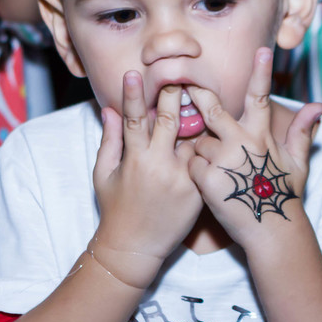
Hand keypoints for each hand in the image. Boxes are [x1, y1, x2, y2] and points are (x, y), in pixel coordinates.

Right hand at [92, 71, 202, 286]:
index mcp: (134, 159)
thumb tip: (109, 109)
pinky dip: (209, 146)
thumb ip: (110, 140)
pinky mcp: (198, 191)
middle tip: (181, 74)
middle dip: (175, 94)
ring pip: (195, 138)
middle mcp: (159, 165)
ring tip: (208, 96)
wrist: (135, 249)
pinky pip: (206, 160)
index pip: (134, 118)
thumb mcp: (103, 174)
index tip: (133, 72)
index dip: (133, 94)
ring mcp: (182, 178)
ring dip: (199, 118)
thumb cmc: (116, 209)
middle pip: (171, 120)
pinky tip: (218, 131)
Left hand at [187, 48, 321, 247]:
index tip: (262, 50)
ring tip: (218, 172)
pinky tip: (208, 186)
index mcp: (262, 136)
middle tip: (182, 83)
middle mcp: (242, 143)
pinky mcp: (207, 179)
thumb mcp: (298, 163)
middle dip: (197, 95)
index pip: (260, 97)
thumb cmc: (284, 196)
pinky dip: (194, 172)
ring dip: (200, 151)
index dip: (262, 73)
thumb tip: (319, 105)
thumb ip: (302, 131)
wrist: (272, 232)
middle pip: (211, 110)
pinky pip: (191, 164)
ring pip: (198, 142)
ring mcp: (224, 160)